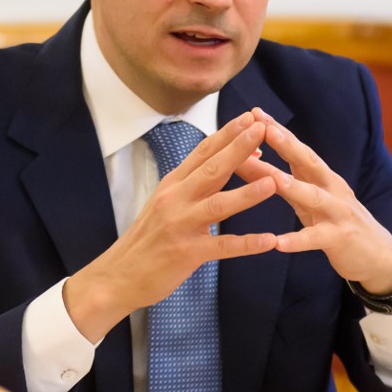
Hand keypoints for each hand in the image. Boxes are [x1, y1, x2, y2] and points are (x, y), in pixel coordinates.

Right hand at [64, 111, 277, 341]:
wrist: (118, 274)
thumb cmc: (149, 237)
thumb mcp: (166, 202)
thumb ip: (194, 184)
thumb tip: (227, 163)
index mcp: (173, 184)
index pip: (203, 152)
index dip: (227, 133)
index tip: (250, 117)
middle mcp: (175, 199)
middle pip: (212, 169)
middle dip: (239, 148)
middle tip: (262, 130)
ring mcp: (180, 225)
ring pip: (218, 205)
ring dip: (247, 193)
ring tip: (273, 182)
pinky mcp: (186, 253)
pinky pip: (221, 247)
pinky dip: (246, 244)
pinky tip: (268, 241)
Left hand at [238, 108, 391, 294]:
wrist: (377, 255)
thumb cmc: (333, 222)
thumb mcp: (305, 199)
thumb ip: (278, 181)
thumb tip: (243, 161)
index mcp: (320, 175)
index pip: (296, 147)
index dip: (277, 130)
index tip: (254, 113)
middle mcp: (330, 187)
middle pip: (308, 161)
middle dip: (286, 144)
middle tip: (264, 129)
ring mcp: (337, 211)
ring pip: (314, 196)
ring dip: (294, 186)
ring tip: (274, 179)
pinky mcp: (339, 238)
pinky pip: (316, 238)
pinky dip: (297, 240)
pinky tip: (278, 243)